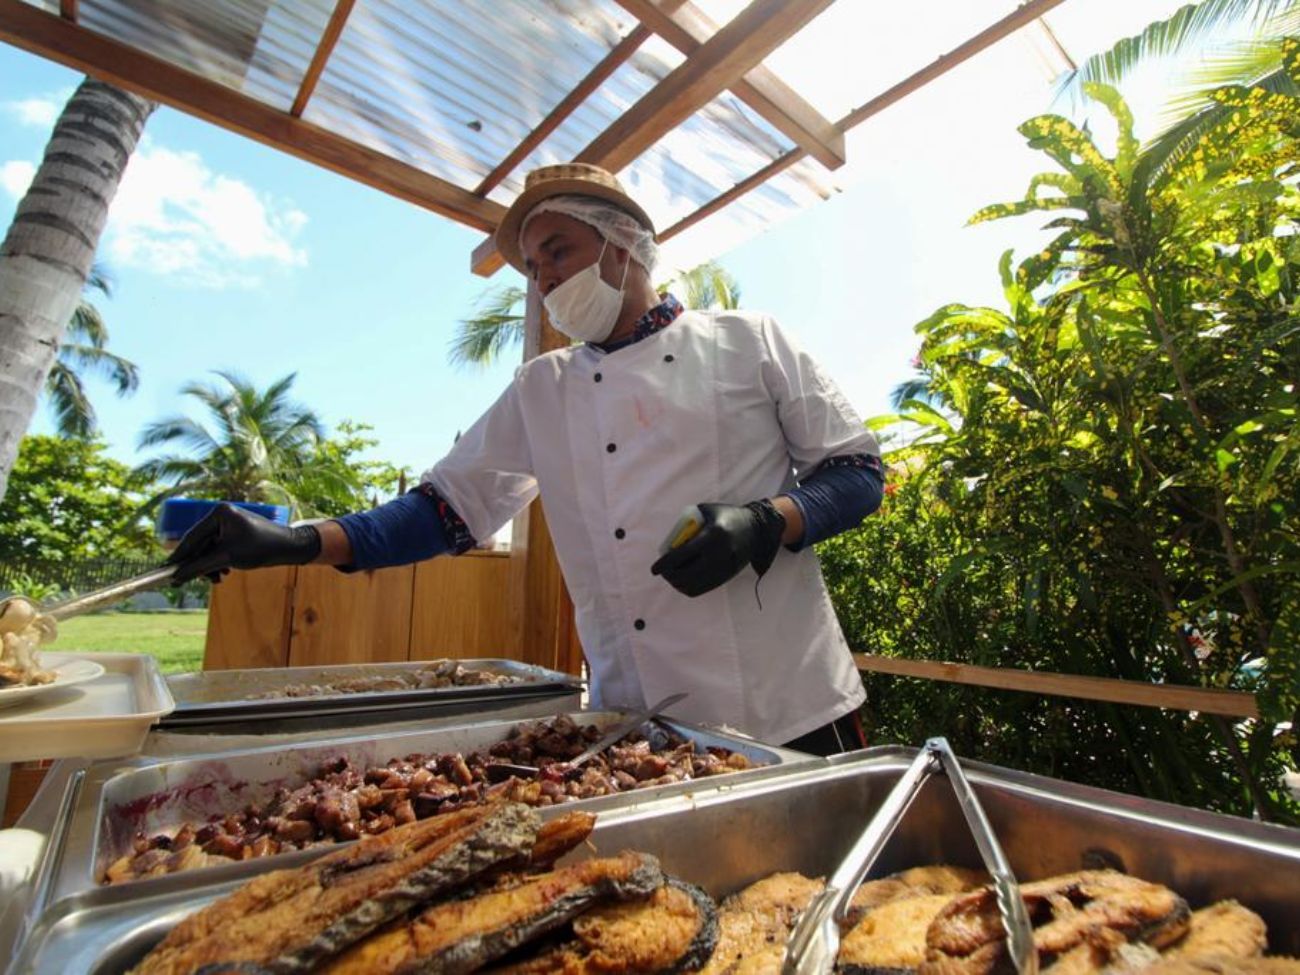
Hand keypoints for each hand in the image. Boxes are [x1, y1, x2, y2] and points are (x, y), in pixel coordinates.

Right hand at [167, 504, 321, 582]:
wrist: (289, 548)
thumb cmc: (260, 547)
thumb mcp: (226, 558)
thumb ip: (200, 566)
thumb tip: (176, 576)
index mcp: (218, 512)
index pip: (192, 536)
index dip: (179, 556)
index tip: (165, 571)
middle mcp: (221, 514)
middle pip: (199, 544)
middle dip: (199, 564)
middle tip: (190, 582)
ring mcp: (228, 524)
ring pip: (208, 550)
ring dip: (209, 566)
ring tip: (217, 578)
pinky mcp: (234, 534)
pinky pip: (217, 550)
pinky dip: (218, 563)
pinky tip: (223, 573)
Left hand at [650, 501, 784, 596]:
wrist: (756, 529)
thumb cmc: (725, 516)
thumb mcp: (705, 511)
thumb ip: (687, 524)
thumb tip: (668, 542)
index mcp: (712, 535)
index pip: (682, 555)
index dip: (665, 564)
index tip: (654, 569)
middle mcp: (719, 554)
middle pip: (686, 575)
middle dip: (670, 576)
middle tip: (663, 572)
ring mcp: (724, 568)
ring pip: (694, 585)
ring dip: (678, 584)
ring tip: (672, 576)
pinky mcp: (727, 577)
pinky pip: (704, 588)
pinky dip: (689, 588)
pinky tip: (683, 581)